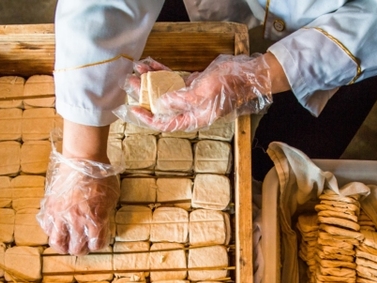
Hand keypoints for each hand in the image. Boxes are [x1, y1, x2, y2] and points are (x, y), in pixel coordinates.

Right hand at [37, 151, 121, 255]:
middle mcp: (77, 221)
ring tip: (65, 241)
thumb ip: (105, 215)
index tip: (95, 240)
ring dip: (62, 245)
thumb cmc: (101, 176)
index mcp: (96, 220)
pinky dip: (51, 229)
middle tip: (81, 243)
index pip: (96, 245)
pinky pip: (46, 227)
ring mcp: (61, 215)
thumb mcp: (111, 199)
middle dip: (80, 248)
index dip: (96, 245)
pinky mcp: (49, 206)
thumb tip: (101, 226)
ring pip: (57, 243)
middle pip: (76, 249)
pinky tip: (57, 226)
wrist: (83, 160)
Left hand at [116, 53, 286, 131]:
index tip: (134, 109)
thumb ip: (181, 100)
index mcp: (193, 118)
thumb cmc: (227, 87)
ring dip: (150, 80)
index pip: (165, 123)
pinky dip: (162, 72)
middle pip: (161, 106)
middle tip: (130, 83)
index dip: (148, 118)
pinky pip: (173, 80)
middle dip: (144, 95)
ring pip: (165, 91)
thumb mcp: (202, 93)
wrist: (246, 75)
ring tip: (137, 69)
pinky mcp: (193, 85)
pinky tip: (151, 65)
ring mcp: (191, 97)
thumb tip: (161, 105)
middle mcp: (190, 110)